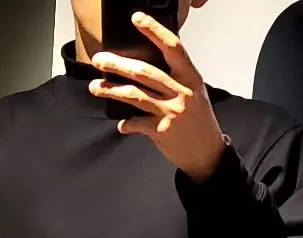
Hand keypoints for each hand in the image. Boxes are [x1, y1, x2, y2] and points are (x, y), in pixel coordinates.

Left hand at [90, 13, 226, 181]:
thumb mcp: (194, 91)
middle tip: (98, 60)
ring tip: (94, 87)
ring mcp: (171, 112)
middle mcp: (181, 92)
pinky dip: (126, 124)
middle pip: (144, 72)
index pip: (172, 47)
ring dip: (111, 90)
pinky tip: (122, 124)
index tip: (136, 18)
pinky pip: (136, 124)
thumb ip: (175, 77)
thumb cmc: (198, 119)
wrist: (207, 153)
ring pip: (135, 95)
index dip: (154, 31)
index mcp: (190, 77)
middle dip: (118, 64)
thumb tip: (145, 65)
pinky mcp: (162, 132)